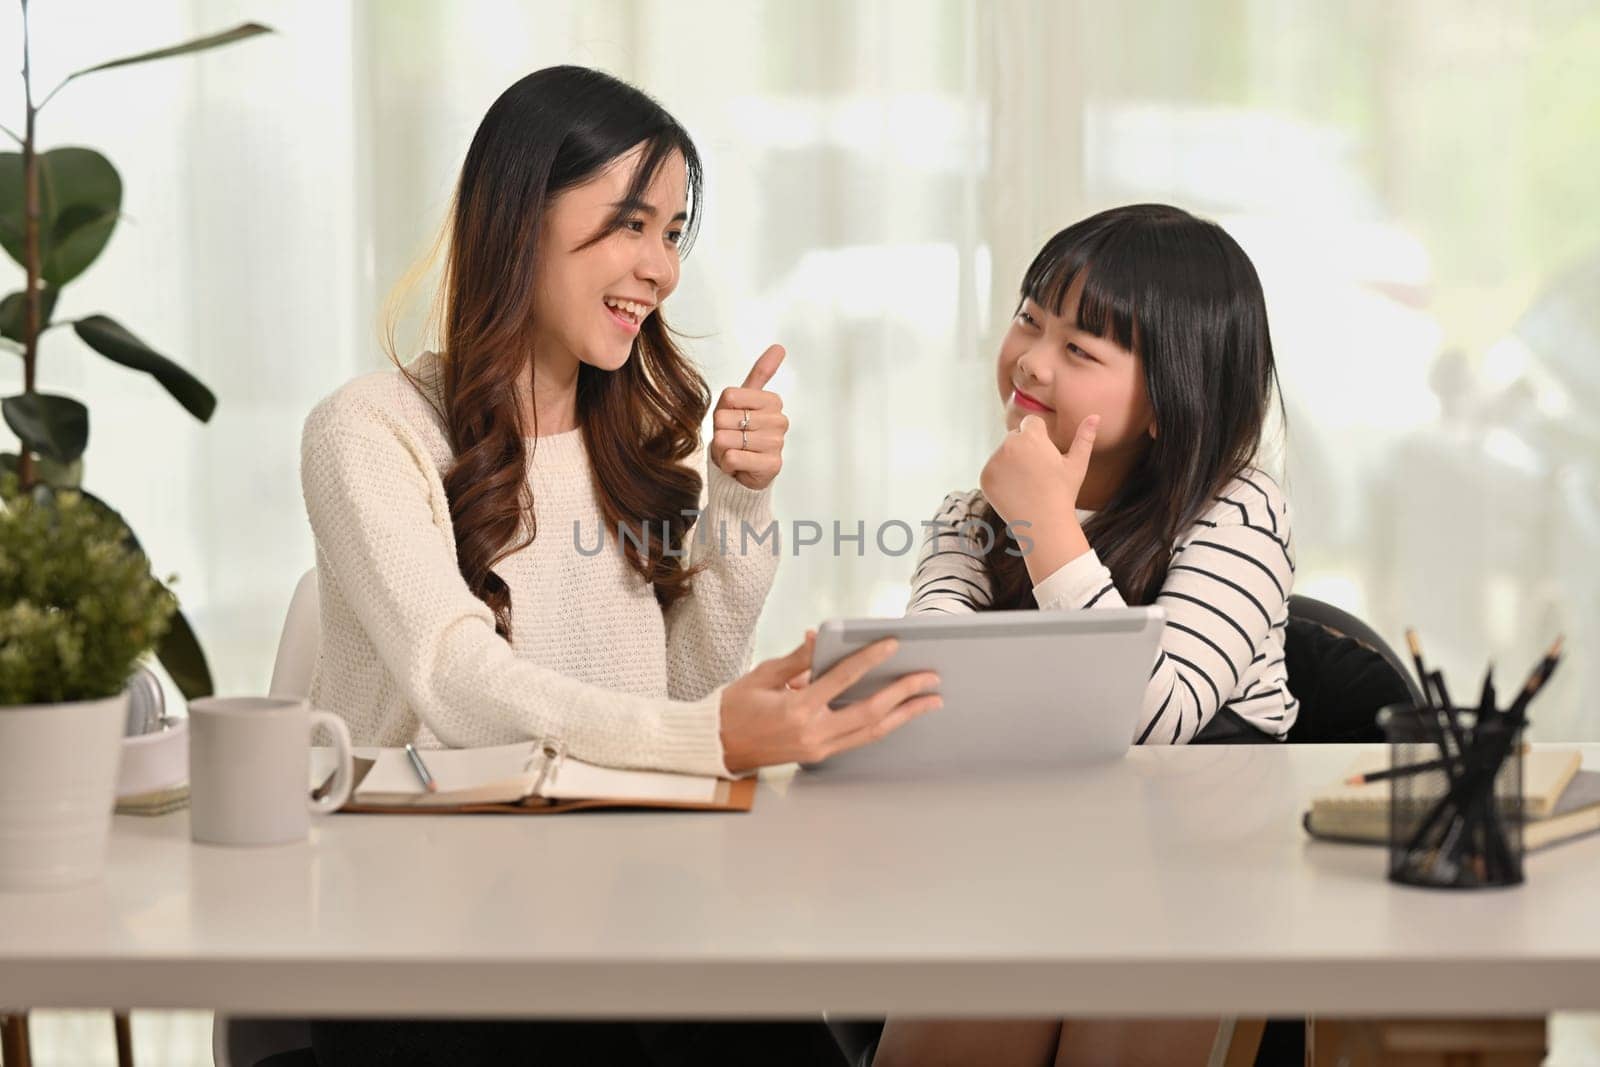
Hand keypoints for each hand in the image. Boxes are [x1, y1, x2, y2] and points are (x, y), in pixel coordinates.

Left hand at [710, 344, 788, 490]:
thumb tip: (780, 347)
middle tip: (733, 438)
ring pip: (727, 439)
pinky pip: (733, 458)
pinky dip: (727, 463)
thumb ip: (761, 373)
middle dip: (721, 431)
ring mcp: (777, 443)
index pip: (730, 395)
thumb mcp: (742, 400)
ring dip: (723, 449)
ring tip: (735, 451)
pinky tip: (738, 465)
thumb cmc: (740, 431)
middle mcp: (779, 420)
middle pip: (725, 418)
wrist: (742, 470)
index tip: (733, 418)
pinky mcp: (772, 465)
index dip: (722, 409)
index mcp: (773, 401)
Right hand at [718, 631, 941, 773]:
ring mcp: (818, 748)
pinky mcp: (818, 755)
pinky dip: (881, 725)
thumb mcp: (763, 675)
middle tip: (930, 678)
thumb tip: (822, 636)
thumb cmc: (735, 707)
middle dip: (904, 694)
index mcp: (797, 709)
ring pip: (871, 731)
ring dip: (903, 715)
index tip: (893, 644)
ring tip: (929, 701)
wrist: (717, 747)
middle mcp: (813, 733)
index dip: (870, 660)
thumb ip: (799, 658)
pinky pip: (858, 739)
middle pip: (870, 712)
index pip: (843, 680)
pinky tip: (899, 714)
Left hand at [979, 413, 1097, 529]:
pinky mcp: (985, 476)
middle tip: (1037, 473)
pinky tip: (1016, 491)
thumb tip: (1095, 415)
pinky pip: (993, 469)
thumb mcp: (1078, 464)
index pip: (1031, 422)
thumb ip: (1085, 437)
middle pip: (1015, 436)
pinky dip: (1001, 477)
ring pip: (1003, 453)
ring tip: (1028, 483)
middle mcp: (1009, 444)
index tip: (1045, 456)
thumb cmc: (1064, 493)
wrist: (1044, 524)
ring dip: (1011, 462)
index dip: (1040, 438)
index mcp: (1032, 436)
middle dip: (1024, 448)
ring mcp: (994, 461)